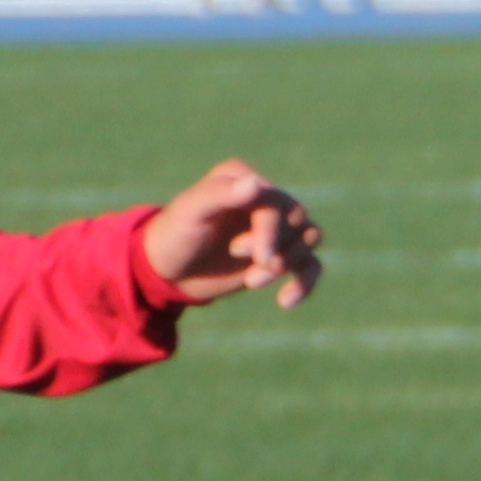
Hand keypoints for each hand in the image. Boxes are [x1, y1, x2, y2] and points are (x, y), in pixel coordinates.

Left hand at [145, 159, 323, 305]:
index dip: (267, 231)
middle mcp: (264, 197)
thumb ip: (220, 194)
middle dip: (276, 251)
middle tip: (246, 271)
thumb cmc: (175, 236)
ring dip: (288, 265)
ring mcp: (276, 226)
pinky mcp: (281, 252)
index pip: (274, 202)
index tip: (240, 254)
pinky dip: (305, 282)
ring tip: (251, 282)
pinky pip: (312, 263)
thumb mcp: (191, 213)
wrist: (168, 271)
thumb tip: (257, 182)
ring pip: (310, 238)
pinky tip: (286, 301)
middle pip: (297, 220)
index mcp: (243, 179)